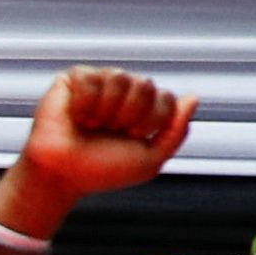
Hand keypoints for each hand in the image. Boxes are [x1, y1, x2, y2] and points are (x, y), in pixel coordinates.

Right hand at [0, 66, 196, 239]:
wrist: (62, 177)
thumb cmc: (102, 170)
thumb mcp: (149, 160)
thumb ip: (175, 131)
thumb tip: (193, 97)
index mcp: (144, 107)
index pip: (166, 98)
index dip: (151, 121)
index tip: (133, 138)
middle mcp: (124, 91)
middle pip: (145, 85)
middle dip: (129, 116)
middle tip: (110, 132)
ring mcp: (99, 82)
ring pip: (119, 77)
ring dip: (106, 110)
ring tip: (92, 125)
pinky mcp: (72, 80)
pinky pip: (90, 78)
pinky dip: (84, 104)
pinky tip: (76, 116)